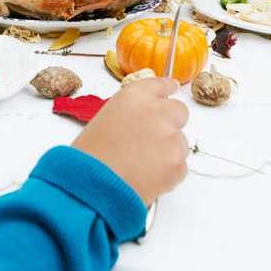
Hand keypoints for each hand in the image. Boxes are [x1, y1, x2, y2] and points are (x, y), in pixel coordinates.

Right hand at [72, 77, 188, 206]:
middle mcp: (157, 111)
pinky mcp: (178, 163)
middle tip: (152, 140)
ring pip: (180, 142)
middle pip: (179, 111)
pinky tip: (146, 178)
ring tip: (141, 165)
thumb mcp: (106, 119)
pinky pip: (180, 166)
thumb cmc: (90, 155)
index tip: (172, 91)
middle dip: (171, 123)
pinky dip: (168, 173)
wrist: (91, 186)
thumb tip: (145, 118)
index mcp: (135, 96)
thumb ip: (132, 112)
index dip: (167, 90)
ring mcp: (171, 137)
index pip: (162, 85)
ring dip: (168, 151)